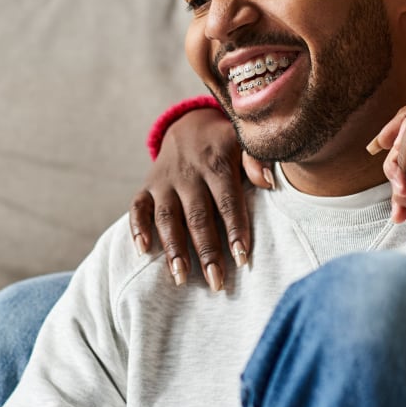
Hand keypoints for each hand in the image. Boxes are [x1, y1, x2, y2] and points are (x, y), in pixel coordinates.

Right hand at [129, 107, 254, 290]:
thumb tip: (268, 181)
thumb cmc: (226, 142)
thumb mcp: (244, 140)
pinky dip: (136, 228)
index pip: (227, 201)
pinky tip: (142, 251)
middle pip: (198, 216)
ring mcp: (165, 181)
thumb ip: (257, 159)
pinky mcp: (147, 186)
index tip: (243, 258)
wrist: (190, 124)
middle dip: (207, 251)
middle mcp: (189, 173)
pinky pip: (137, 207)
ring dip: (173, 248)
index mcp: (217, 163)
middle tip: (216, 282)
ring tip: (181, 278)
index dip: (235, 229)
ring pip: (167, 217)